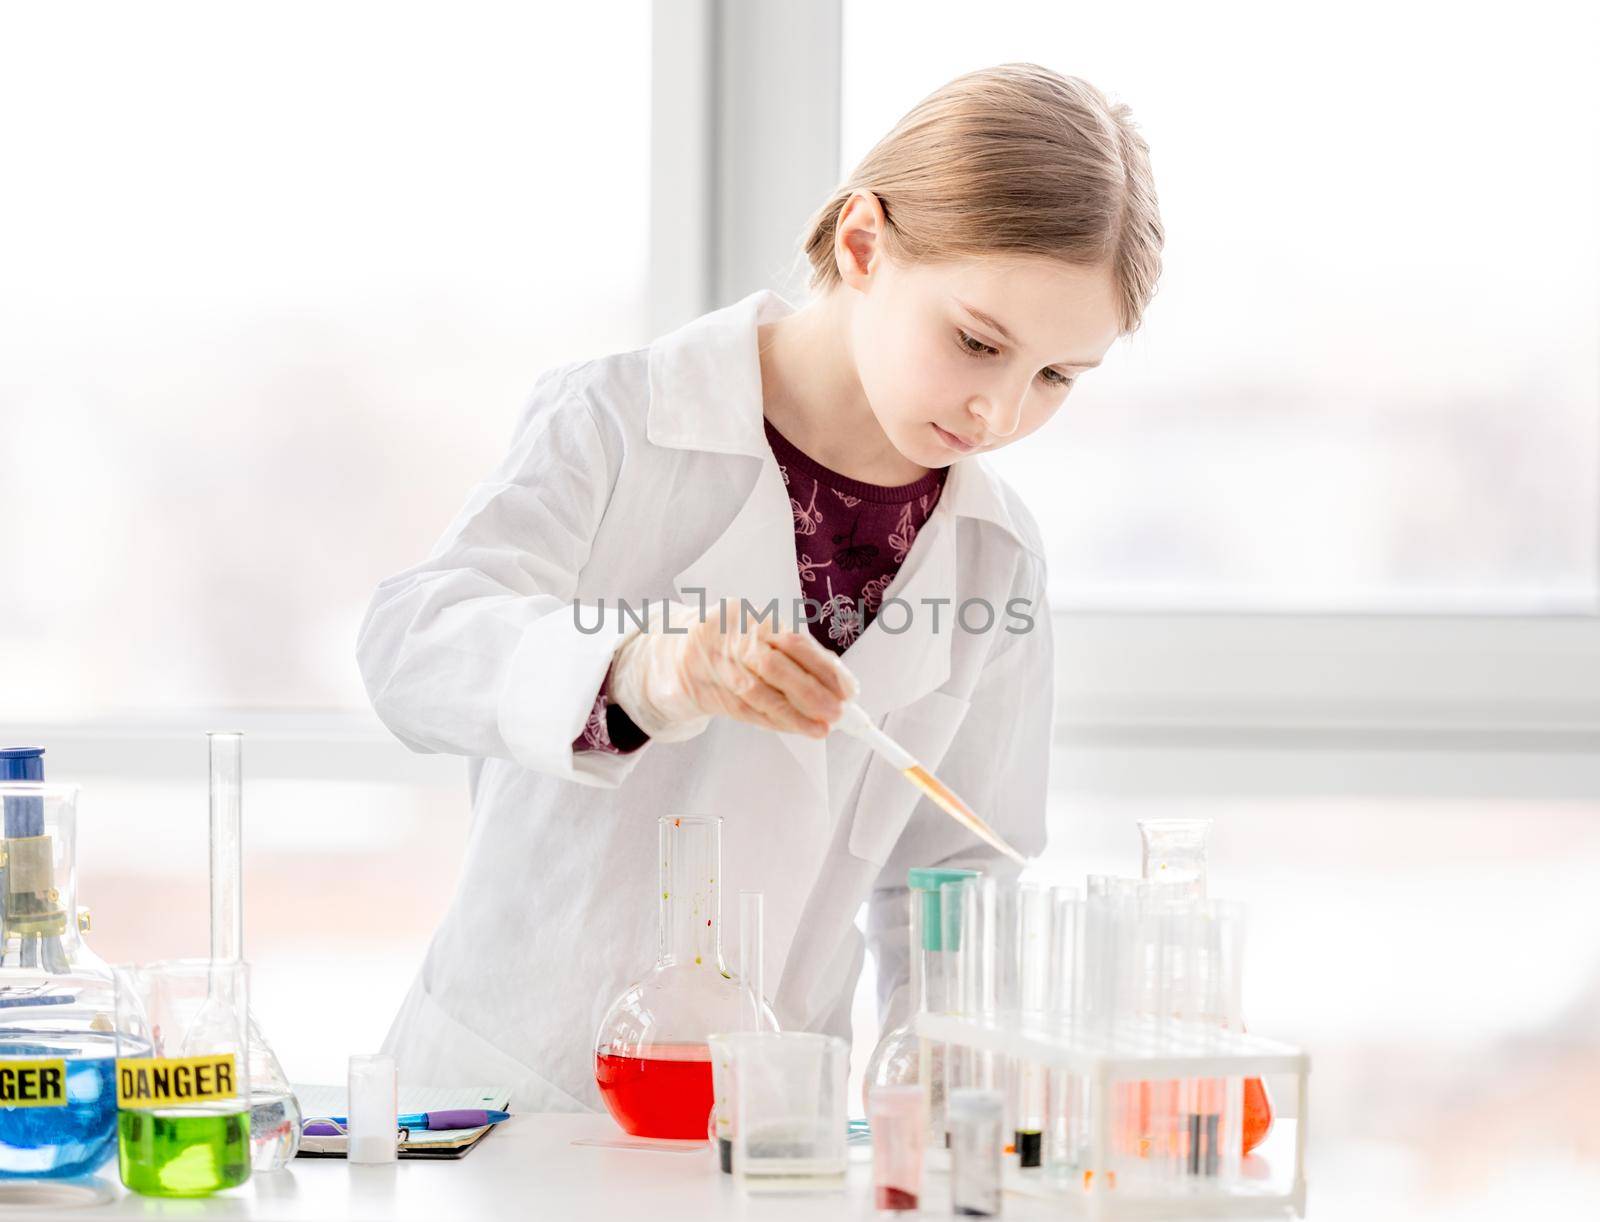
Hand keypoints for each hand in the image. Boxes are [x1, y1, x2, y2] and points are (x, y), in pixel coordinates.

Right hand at [609, 600, 857, 740]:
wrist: (672, 652)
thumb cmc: (729, 643)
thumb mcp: (758, 634)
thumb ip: (794, 653)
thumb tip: (838, 679)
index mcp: (751, 617)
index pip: (792, 641)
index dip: (824, 667)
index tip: (848, 688)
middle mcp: (730, 637)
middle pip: (773, 665)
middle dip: (810, 692)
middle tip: (837, 713)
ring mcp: (713, 665)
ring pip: (756, 693)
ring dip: (793, 714)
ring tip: (820, 728)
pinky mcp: (704, 692)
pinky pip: (743, 710)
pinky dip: (773, 722)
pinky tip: (795, 728)